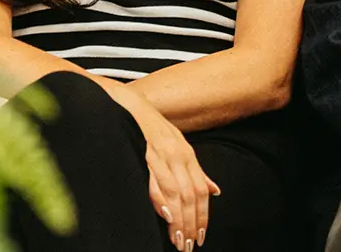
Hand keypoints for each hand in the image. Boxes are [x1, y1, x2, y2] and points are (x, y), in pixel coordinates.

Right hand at [100, 79, 217, 249]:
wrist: (124, 102)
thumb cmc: (148, 126)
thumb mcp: (177, 144)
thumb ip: (196, 169)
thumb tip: (215, 190)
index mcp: (186, 154)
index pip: (200, 191)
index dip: (202, 216)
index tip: (200, 237)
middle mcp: (177, 154)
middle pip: (191, 196)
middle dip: (191, 224)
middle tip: (188, 246)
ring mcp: (159, 154)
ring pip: (176, 193)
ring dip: (179, 220)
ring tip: (178, 241)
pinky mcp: (141, 153)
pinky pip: (153, 179)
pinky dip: (161, 198)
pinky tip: (165, 215)